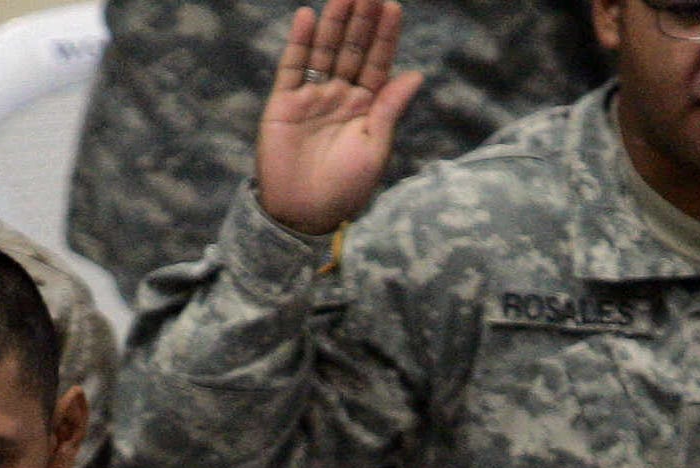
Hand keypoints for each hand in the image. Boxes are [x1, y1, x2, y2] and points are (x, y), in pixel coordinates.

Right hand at [254, 0, 424, 237]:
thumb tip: (416, 73)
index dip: (384, 36)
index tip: (392, 7)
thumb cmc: (345, 190)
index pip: (377, 63)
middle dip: (361, 20)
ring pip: (323, 51)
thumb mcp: (374, 148)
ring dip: (333, 22)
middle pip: (351, 49)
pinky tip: (307, 17)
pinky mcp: (284, 104)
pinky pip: (292, 67)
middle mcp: (339, 96)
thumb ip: (390, 108)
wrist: (303, 215)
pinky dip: (299, 42)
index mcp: (365, 107)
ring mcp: (311, 98)